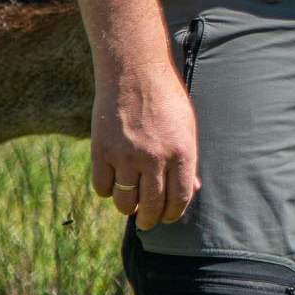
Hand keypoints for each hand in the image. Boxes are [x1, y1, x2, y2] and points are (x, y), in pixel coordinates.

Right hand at [92, 64, 199, 230]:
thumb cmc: (166, 98)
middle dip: (151, 219)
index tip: (169, 217)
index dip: (174, 213)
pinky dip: (108, 191)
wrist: (134, 72)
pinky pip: (103, 187)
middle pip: (152, 205)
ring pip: (125, 202)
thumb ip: (188, 160)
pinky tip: (114, 185)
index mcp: (182, 151)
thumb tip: (192, 190)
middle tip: (148, 221)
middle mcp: (155, 158)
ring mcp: (126, 156)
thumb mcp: (186, 126)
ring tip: (132, 206)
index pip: (180, 197)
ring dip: (129, 208)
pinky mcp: (102, 152)